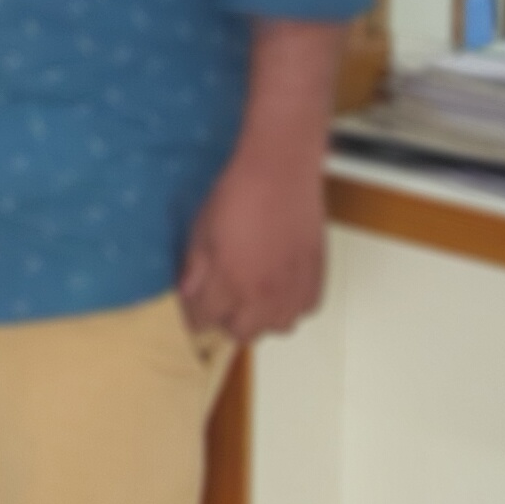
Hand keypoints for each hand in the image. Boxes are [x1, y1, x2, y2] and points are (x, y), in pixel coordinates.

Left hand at [176, 124, 328, 343]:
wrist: (281, 171)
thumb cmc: (240, 193)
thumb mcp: (202, 230)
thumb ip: (195, 268)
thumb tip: (188, 293)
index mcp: (230, 284)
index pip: (203, 321)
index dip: (193, 314)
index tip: (193, 305)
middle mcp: (263, 296)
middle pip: (239, 332)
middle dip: (226, 319)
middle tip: (222, 298)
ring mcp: (292, 291)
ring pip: (275, 327)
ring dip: (260, 317)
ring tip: (253, 292)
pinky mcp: (316, 280)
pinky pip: (302, 310)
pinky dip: (290, 304)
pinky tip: (280, 285)